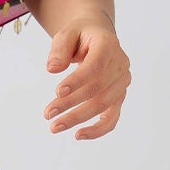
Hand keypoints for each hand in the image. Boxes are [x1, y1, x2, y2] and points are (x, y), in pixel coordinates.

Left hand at [43, 18, 130, 140]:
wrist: (97, 37)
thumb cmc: (79, 36)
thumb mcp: (66, 34)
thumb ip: (59, 49)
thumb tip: (52, 69)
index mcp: (109, 44)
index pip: (96, 65)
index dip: (77, 80)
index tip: (57, 92)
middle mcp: (120, 64)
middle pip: (97, 88)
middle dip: (71, 103)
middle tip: (48, 114)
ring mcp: (122, 82)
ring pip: (103, 105)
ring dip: (78, 118)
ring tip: (55, 126)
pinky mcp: (119, 97)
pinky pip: (112, 117)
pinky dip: (98, 129)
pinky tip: (78, 135)